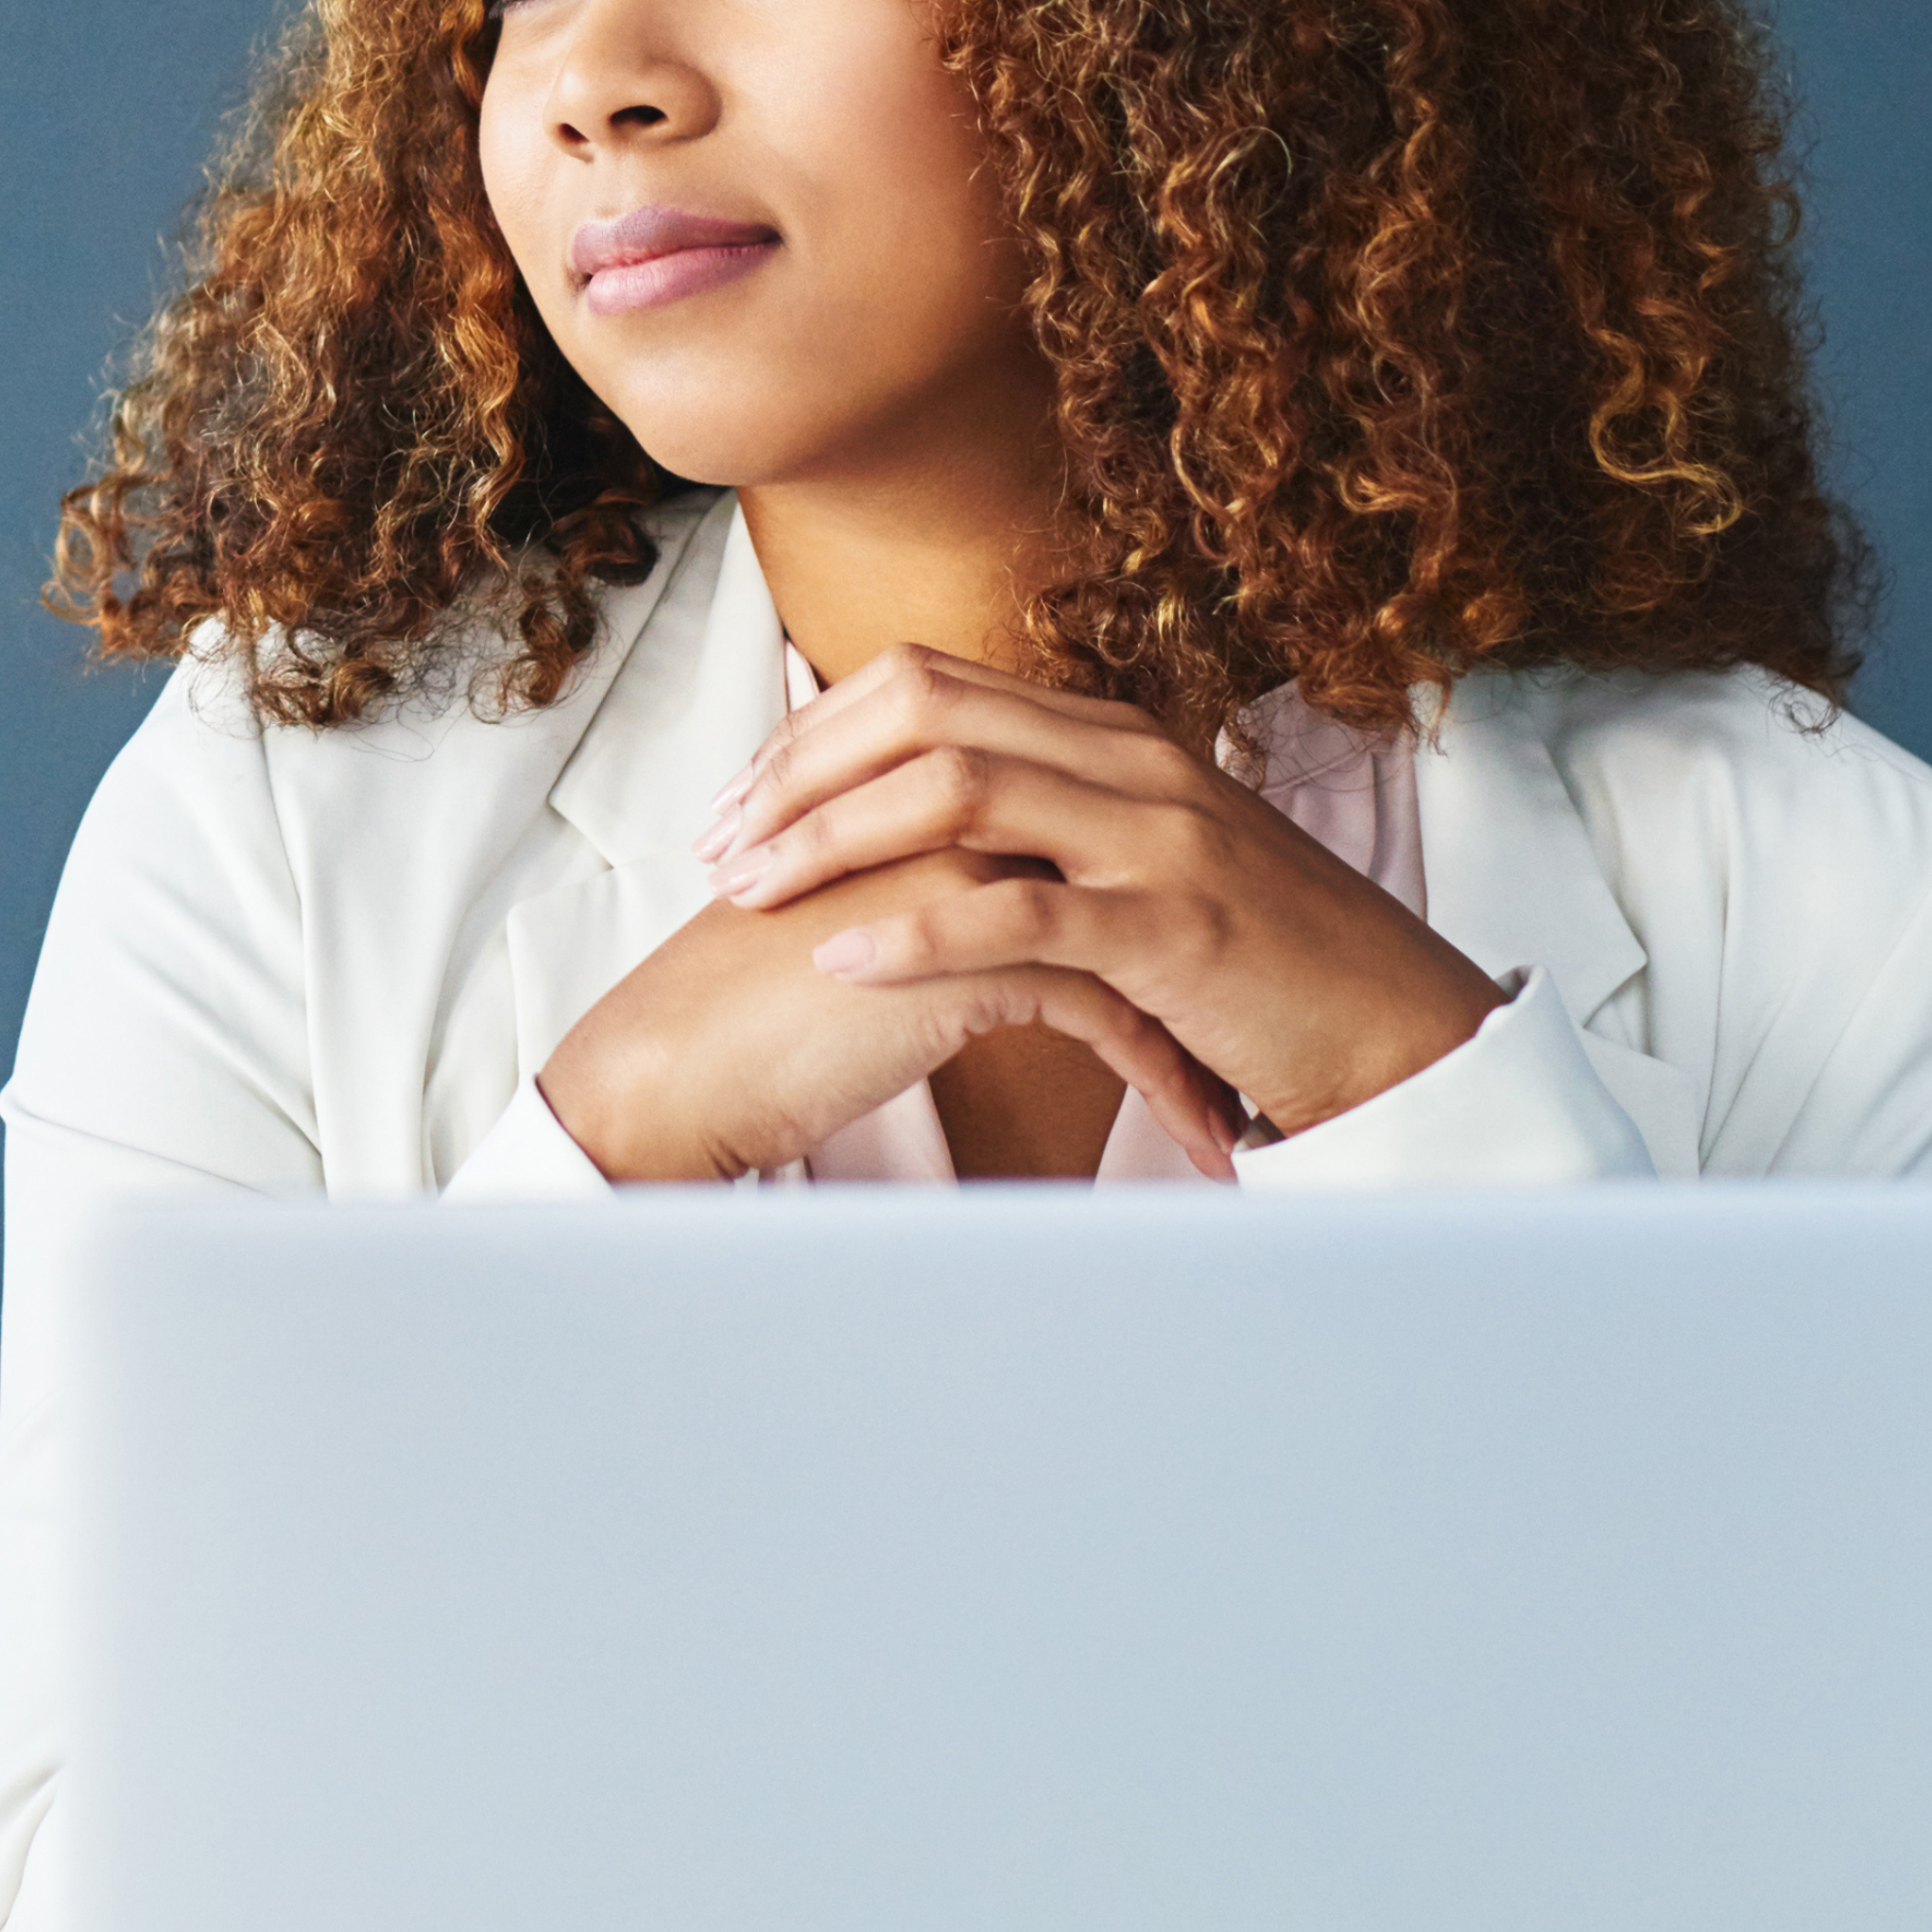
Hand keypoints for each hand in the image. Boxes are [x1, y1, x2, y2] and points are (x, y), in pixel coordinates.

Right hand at [531, 843, 1239, 1182]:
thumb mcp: (855, 928)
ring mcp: (967, 868)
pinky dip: (1163, 1080)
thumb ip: (929, 900)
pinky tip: (1196, 1135)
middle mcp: (955, 811)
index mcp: (924, 795)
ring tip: (1239, 1108)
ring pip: (1136, 935)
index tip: (1200, 985)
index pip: (1083, 832)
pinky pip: (1109, 1009)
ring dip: (1199, 1029)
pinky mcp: (968, 950)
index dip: (1148, 906)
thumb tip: (1009, 930)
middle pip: (1128, 869)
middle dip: (1205, 963)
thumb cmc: (745, 1015)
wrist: (675, 1066)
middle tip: (1255, 1035)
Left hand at [700, 645, 1506, 1137]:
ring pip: (956, 790)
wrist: (1395, 1030)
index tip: (735, 797)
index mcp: (1110, 735)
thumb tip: (913, 826)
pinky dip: (915, 932)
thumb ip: (1042, 828)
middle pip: (921, 710)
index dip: (812, 732)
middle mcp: (1129, 760)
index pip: (924, 684)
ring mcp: (1156, 837)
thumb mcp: (1140, 863)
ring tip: (751, 890)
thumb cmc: (1254, 961)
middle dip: (798, 770)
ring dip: (832, 836)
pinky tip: (843, 957)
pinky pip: (1018, 913)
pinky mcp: (1173, 929)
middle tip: (715, 841)